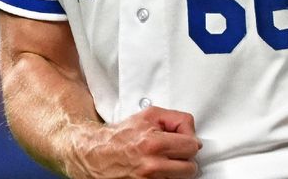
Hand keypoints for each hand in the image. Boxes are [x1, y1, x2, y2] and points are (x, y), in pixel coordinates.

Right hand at [66, 106, 201, 178]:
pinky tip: (155, 171)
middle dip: (184, 159)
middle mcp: (152, 166)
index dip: (190, 141)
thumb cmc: (121, 135)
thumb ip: (175, 118)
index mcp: (154, 143)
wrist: (96, 153)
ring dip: (174, 172)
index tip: (184, 141)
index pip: (192, 146)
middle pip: (190, 168)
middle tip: (172, 153)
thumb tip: (191, 130)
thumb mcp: (149, 115)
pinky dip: (164, 178)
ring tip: (161, 162)